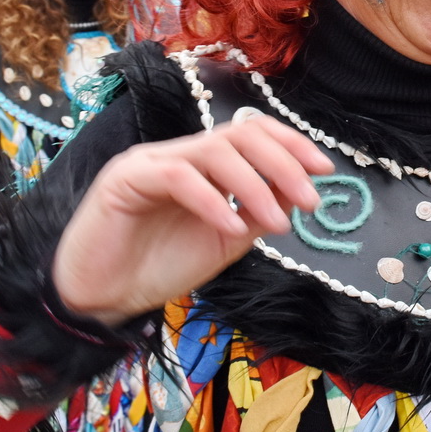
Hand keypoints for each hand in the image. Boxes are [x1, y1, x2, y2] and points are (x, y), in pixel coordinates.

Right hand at [52, 115, 334, 325]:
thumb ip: (260, 211)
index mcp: (205, 164)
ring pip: (214, 150)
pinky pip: (177, 176)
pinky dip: (212, 200)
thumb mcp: (227, 239)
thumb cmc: (161, 266)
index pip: (253, 132)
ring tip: (278, 223)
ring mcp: (151, 161)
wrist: (104, 298)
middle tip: (311, 200)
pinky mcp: (124, 178)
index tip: (326, 171)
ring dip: (257, 184)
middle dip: (284, 162)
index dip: (292, 144)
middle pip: (240, 133)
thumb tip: (303, 188)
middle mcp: (180, 154)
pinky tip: (230, 225)